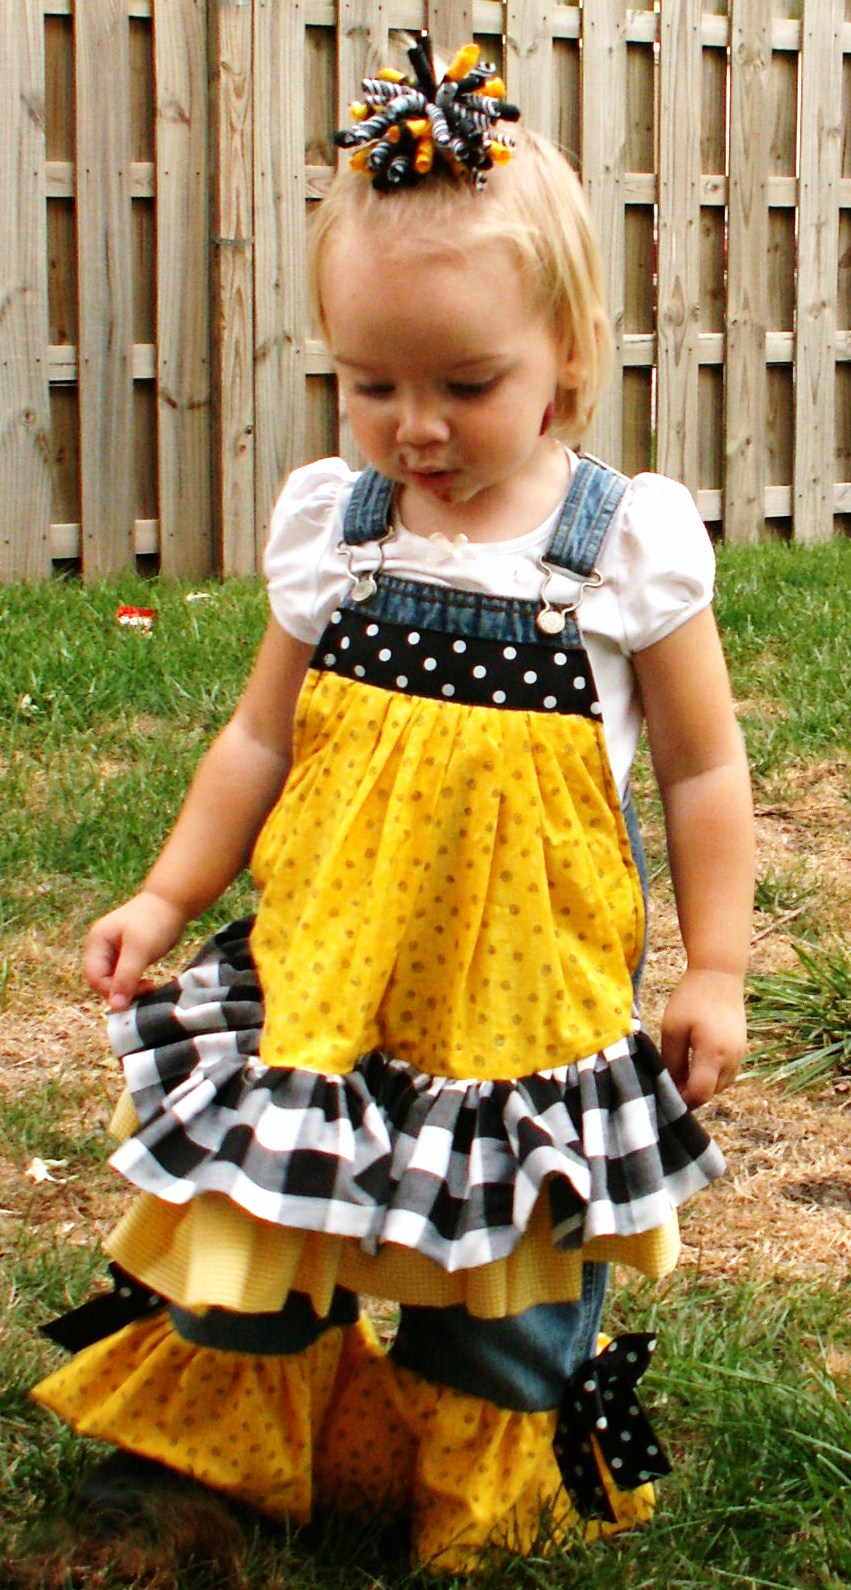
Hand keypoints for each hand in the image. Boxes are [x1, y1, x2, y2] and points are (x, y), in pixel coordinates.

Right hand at [84, 890, 187, 1010]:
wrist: (173, 903)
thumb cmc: (155, 921)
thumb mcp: (140, 949)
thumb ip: (126, 977)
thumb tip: (115, 1007)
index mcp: (97, 942)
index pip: (94, 978)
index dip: (111, 991)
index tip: (137, 993)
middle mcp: (100, 948)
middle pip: (102, 981)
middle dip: (121, 990)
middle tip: (146, 988)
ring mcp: (112, 952)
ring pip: (114, 981)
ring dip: (129, 989)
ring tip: (149, 985)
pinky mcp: (126, 956)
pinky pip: (124, 977)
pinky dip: (135, 983)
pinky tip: (149, 983)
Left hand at [660, 967, 746, 1106]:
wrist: (719, 975)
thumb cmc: (691, 999)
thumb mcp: (672, 1030)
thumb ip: (671, 1062)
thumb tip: (669, 1086)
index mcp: (713, 1054)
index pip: (700, 1094)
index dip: (681, 1100)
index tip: (664, 1095)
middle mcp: (732, 1059)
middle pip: (710, 1093)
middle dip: (690, 1094)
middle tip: (668, 1082)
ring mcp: (740, 1055)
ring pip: (719, 1086)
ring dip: (701, 1085)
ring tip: (679, 1072)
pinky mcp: (741, 1049)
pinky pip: (726, 1074)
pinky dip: (711, 1075)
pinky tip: (694, 1063)